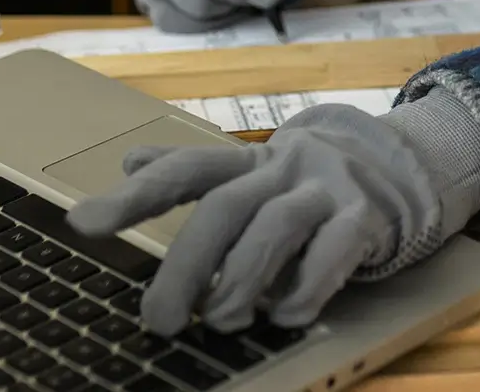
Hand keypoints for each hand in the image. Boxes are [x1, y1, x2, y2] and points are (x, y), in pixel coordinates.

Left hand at [66, 93, 479, 334]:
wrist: (396, 167)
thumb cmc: (304, 184)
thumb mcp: (250, 172)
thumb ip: (192, 170)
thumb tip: (128, 160)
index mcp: (249, 158)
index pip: (186, 169)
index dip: (135, 195)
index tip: (83, 223)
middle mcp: (284, 166)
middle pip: (225, 206)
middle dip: (186, 265)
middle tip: (159, 319)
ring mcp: (326, 190)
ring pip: (276, 226)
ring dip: (241, 280)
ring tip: (220, 321)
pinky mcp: (365, 220)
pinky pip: (335, 252)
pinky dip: (306, 289)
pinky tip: (283, 317)